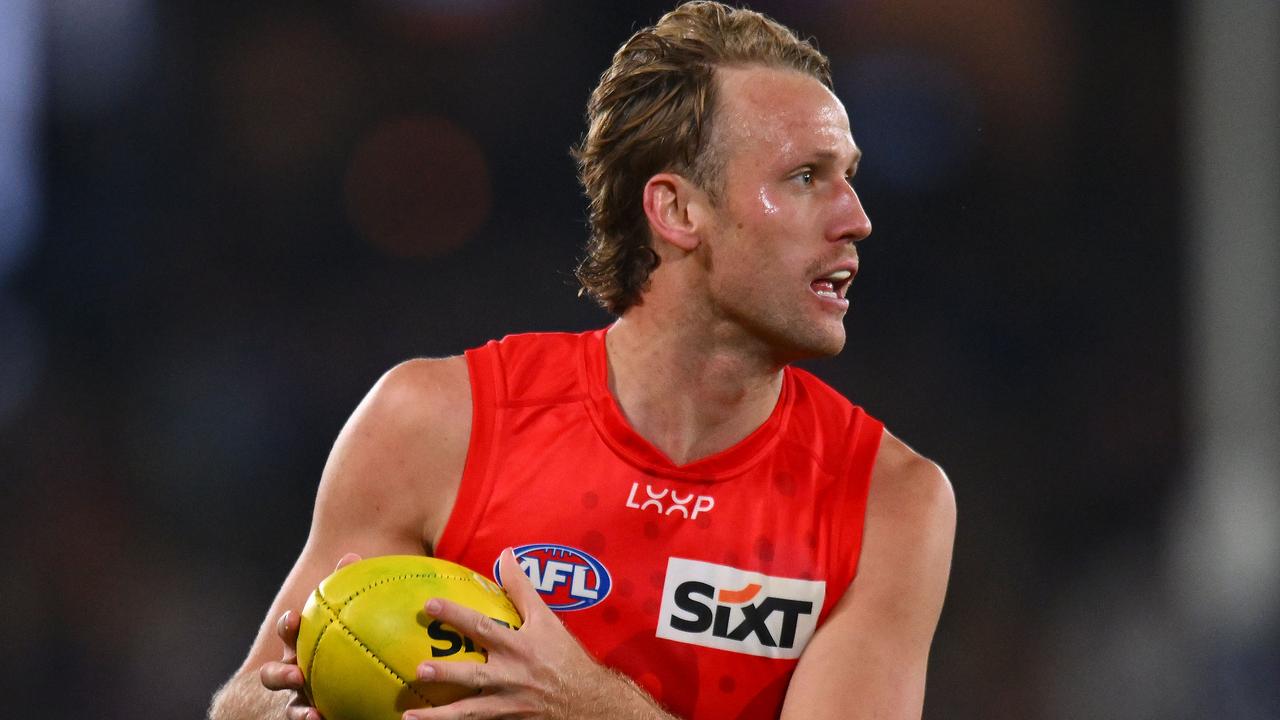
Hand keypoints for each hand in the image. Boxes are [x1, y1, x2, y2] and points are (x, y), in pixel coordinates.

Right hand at [259, 553, 361, 719]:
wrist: (345, 684)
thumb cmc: (343, 642)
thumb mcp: (345, 618)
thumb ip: (349, 591)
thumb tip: (351, 556)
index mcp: (301, 646)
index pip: (289, 634)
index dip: (287, 626)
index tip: (294, 619)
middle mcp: (295, 674)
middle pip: (275, 676)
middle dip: (280, 675)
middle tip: (297, 673)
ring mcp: (301, 700)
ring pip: (290, 710)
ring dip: (298, 712)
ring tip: (312, 714)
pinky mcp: (314, 715)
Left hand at [404, 549, 665, 719]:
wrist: (589, 701)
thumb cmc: (565, 657)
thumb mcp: (547, 619)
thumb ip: (522, 588)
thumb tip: (505, 554)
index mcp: (519, 647)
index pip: (483, 627)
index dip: (456, 615)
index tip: (429, 604)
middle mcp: (511, 676)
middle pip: (474, 676)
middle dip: (447, 673)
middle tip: (419, 670)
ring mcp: (508, 703)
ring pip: (469, 711)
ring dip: (439, 716)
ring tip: (409, 717)